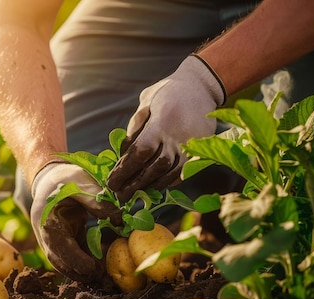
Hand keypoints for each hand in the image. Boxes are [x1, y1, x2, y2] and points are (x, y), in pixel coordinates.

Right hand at [30, 162, 121, 281]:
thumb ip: (96, 200)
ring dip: (85, 272)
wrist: (52, 178)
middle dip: (80, 272)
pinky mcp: (66, 242)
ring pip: (67, 264)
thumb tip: (119, 218)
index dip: (73, 259)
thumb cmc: (65, 178)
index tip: (91, 268)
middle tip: (103, 278)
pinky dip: (89, 263)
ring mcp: (55, 241)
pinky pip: (76, 257)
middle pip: (60, 261)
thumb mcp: (80, 182)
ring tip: (106, 276)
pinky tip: (105, 265)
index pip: (56, 245)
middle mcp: (47, 234)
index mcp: (45, 219)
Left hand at [107, 54, 225, 202]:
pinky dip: (165, 182)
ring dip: (150, 186)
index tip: (111, 182)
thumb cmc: (167, 92)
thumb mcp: (146, 102)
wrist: (201, 87)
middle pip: (154, 168)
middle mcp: (177, 137)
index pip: (140, 152)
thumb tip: (123, 153)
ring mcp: (191, 146)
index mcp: (162, 123)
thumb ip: (135, 127)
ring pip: (169, 174)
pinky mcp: (199, 151)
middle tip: (119, 195)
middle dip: (135, 184)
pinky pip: (181, 172)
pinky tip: (152, 186)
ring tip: (133, 194)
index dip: (124, 170)